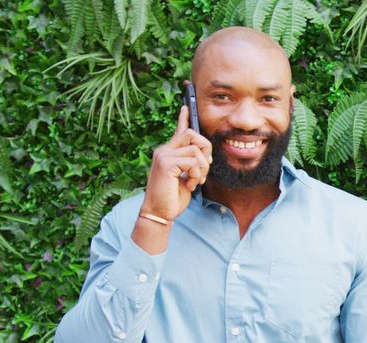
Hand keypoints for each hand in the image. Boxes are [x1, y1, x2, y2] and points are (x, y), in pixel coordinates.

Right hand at [141, 101, 212, 220]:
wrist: (160, 212)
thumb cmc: (173, 197)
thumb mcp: (186, 178)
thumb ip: (192, 164)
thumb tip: (205, 157)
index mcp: (169, 152)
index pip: (179, 130)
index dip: (184, 117)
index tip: (187, 105)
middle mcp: (164, 150)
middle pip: (192, 134)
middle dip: (206, 150)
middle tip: (204, 169)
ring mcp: (164, 155)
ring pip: (196, 150)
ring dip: (202, 168)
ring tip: (195, 181)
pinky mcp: (166, 163)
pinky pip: (192, 161)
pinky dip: (196, 175)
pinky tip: (189, 185)